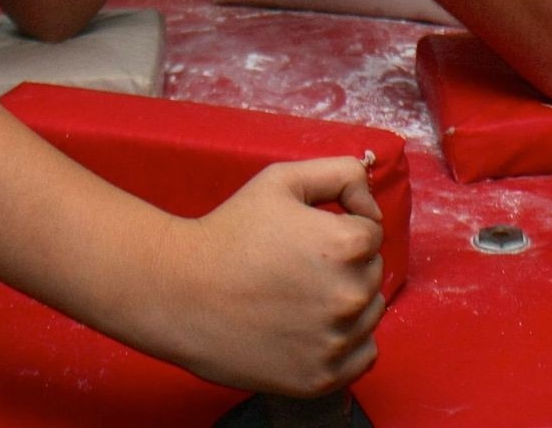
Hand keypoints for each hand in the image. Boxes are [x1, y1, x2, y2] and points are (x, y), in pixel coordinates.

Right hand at [156, 157, 384, 394]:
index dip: (340, 227)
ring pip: (370, 312)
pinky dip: (346, 342)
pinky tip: (311, 328)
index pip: (372, 232)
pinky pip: (363, 355)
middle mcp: (349, 295)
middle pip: (372, 272)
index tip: (306, 236)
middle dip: (345, 264)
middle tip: (297, 266)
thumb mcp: (281, 180)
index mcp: (345, 245)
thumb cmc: (229, 233)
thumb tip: (371, 205)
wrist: (179, 293)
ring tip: (299, 296)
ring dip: (347, 301)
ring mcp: (335, 341)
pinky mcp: (321, 377)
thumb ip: (340, 173)